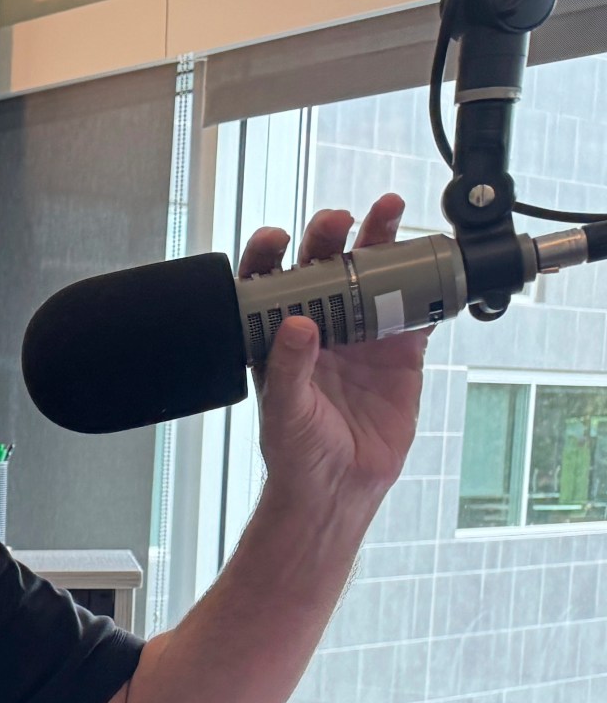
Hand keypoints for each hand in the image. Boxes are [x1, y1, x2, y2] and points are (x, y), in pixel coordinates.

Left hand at [241, 193, 429, 507]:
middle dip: (330, 236)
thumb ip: (287, 369)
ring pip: (373, 278)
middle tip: (340, 220)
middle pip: (324, 268)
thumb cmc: (296, 452)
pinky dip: (429, 288)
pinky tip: (435, 265)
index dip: (269, 254)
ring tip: (389, 215)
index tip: (277, 238)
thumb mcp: (284, 411)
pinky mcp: (399, 352)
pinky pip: (417, 311)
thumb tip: (296, 325)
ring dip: (383, 245)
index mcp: (278, 338)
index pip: (267, 283)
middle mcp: (319, 328)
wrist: (338, 487)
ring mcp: (360, 336)